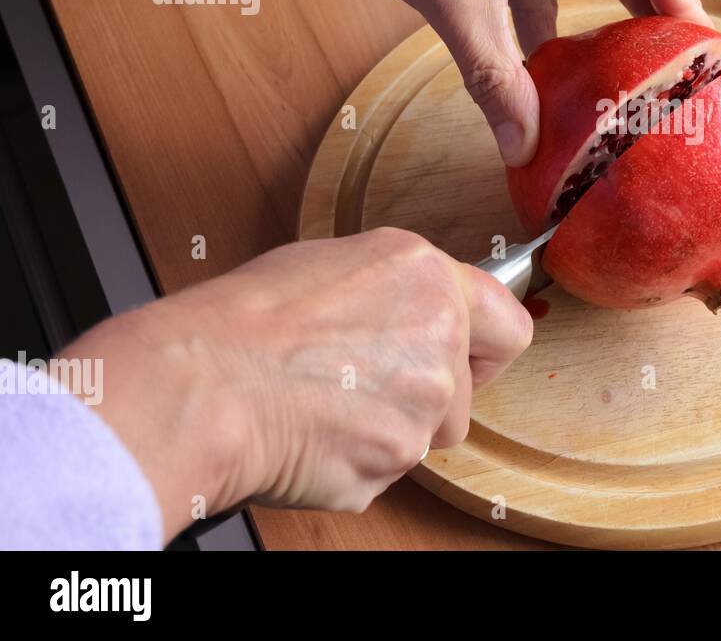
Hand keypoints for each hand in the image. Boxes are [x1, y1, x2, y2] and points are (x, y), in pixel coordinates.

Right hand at [61, 228, 531, 539]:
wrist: (200, 385)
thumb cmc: (244, 322)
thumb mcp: (333, 265)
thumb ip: (397, 290)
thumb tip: (411, 309)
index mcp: (428, 277)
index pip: (508, 325)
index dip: (484, 348)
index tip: (465, 357)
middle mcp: (440, 336)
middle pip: (465, 392)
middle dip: (428, 397)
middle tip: (367, 386)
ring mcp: (423, 403)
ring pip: (426, 434)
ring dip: (388, 429)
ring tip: (324, 404)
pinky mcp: (394, 458)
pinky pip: (386, 468)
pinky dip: (354, 460)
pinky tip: (313, 432)